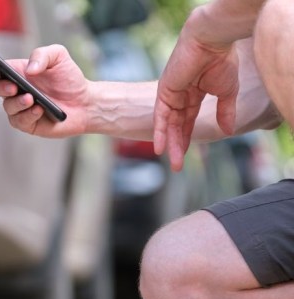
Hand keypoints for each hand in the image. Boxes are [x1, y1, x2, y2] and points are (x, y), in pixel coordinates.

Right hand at [0, 44, 89, 137]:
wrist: (85, 101)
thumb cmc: (68, 78)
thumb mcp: (58, 56)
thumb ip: (42, 54)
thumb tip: (29, 69)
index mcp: (15, 72)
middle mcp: (13, 90)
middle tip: (13, 86)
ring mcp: (19, 108)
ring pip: (7, 106)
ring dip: (17, 102)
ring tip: (31, 99)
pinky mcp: (27, 123)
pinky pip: (20, 120)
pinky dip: (29, 115)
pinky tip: (40, 109)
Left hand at [154, 16, 239, 170]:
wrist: (210, 43)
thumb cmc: (221, 61)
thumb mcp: (227, 92)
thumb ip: (225, 111)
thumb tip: (228, 130)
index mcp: (195, 94)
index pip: (188, 121)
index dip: (187, 137)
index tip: (186, 154)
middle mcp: (180, 96)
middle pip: (177, 126)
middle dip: (178, 145)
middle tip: (178, 166)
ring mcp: (171, 94)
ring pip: (169, 124)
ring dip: (170, 144)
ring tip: (174, 162)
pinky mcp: (164, 92)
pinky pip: (160, 116)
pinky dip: (160, 132)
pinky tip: (160, 148)